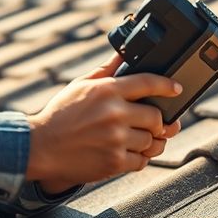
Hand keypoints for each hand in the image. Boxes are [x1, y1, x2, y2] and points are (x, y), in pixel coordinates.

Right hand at [26, 53, 182, 191]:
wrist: (40, 147)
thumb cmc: (60, 114)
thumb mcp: (80, 85)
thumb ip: (106, 71)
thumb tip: (123, 55)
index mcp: (108, 91)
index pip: (148, 83)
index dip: (167, 85)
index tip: (177, 89)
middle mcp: (115, 114)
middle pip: (156, 117)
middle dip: (158, 121)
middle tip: (154, 123)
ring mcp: (116, 139)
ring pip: (151, 141)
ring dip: (149, 141)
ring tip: (141, 139)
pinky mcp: (114, 162)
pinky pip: (141, 161)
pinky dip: (139, 158)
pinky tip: (128, 152)